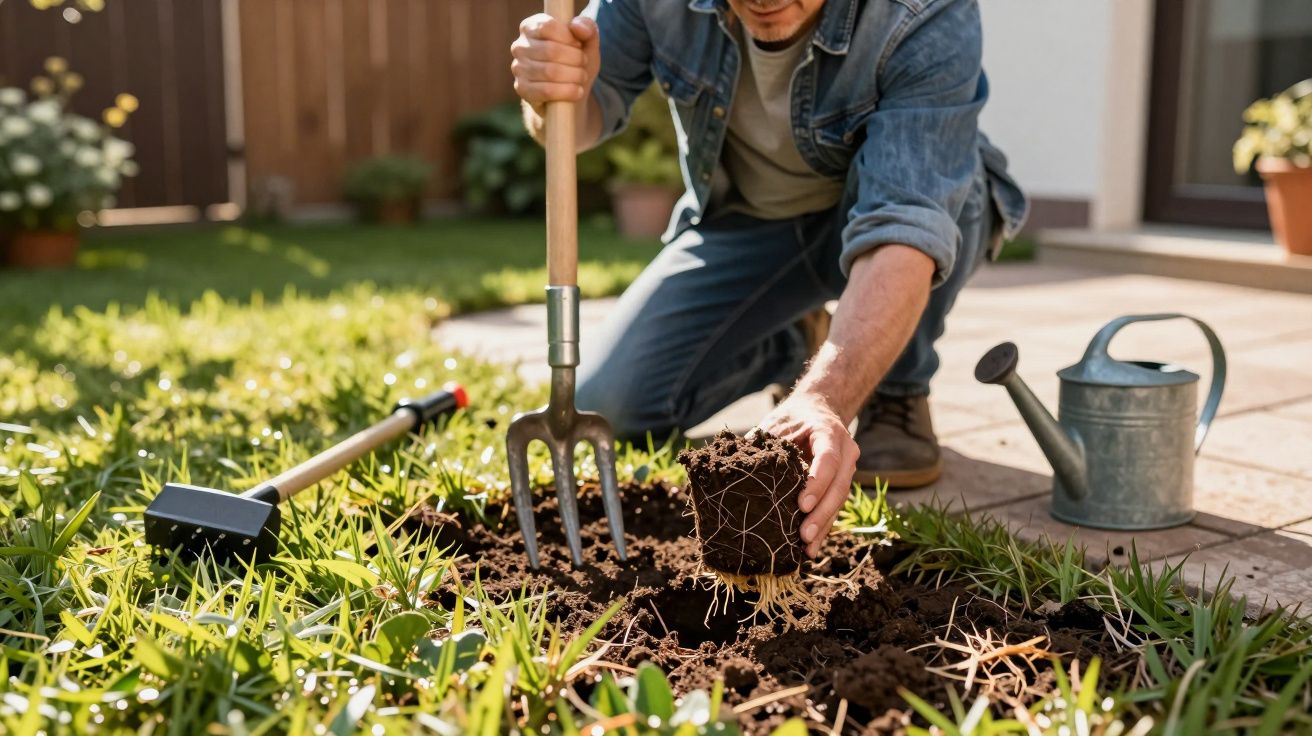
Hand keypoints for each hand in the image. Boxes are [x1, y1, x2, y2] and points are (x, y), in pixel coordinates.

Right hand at [510, 13, 600, 115]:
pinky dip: (567, 92)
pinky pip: (546, 91)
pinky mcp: (522, 89)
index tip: (579, 46)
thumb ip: (587, 27)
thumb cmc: (575, 61)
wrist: (570, 92)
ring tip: (582, 77)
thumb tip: (576, 26)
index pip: (549, 27)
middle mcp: (520, 46)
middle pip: (551, 50)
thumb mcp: (586, 41)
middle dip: (576, 59)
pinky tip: (577, 91)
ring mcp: (518, 68)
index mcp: (531, 27)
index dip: (569, 38)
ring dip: (575, 76)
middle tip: (583, 64)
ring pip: (551, 72)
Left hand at [756, 391, 858, 557]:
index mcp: (829, 433)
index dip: (817, 483)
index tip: (802, 504)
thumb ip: (761, 443)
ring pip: (839, 501)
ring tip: (807, 548)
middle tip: (804, 535)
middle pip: (838, 486)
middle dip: (821, 513)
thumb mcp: (777, 424)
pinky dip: (823, 528)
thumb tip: (732, 466)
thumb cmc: (792, 419)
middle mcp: (846, 452)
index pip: (829, 460)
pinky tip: (811, 548)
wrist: (817, 412)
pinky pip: (835, 508)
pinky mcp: (840, 485)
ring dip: (823, 526)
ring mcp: (847, 470)